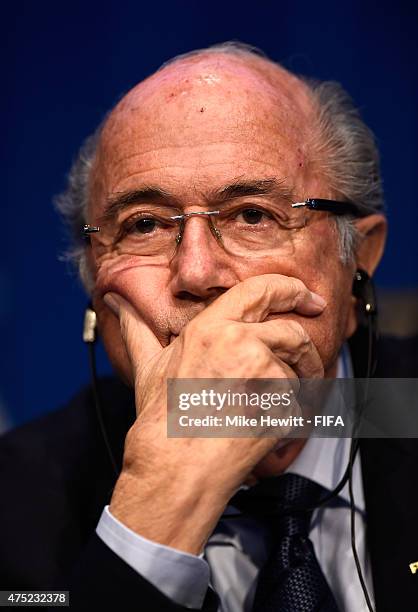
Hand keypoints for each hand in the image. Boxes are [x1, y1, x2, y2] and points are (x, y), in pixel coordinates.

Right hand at [105, 274, 324, 553]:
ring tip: (270, 406)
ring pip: (299, 370)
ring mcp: (264, 374)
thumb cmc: (162, 421)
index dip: (291, 289)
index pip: (262, 290)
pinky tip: (264, 427)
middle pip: (294, 332)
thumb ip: (137, 328)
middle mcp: (241, 343)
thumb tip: (116, 301)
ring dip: (295, 387)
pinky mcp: (282, 406)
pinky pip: (301, 403)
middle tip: (306, 364)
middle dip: (304, 350)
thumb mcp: (149, 366)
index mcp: (210, 327)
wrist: (176, 471)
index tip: (308, 297)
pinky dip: (292, 415)